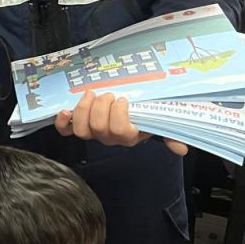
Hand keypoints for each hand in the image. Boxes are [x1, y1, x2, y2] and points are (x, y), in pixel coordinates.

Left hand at [54, 91, 188, 155]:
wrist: (127, 108)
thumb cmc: (143, 113)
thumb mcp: (159, 121)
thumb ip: (170, 133)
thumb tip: (181, 148)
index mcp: (128, 136)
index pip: (120, 131)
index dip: (118, 115)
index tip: (123, 99)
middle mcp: (109, 137)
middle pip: (98, 128)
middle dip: (101, 107)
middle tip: (108, 95)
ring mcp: (92, 133)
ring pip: (82, 129)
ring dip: (84, 109)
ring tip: (91, 95)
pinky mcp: (77, 127)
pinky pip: (66, 131)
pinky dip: (62, 121)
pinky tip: (65, 110)